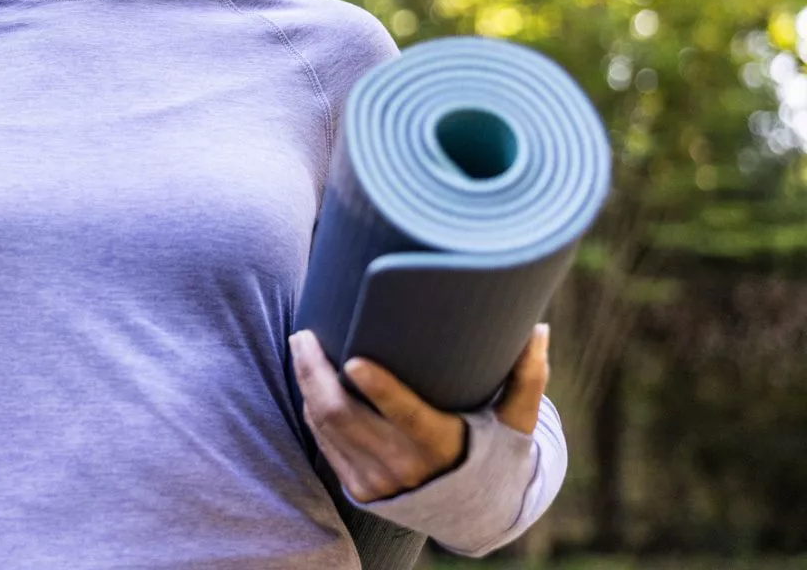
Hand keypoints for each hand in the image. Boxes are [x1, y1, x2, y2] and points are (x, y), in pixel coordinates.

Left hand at [288, 323, 550, 501]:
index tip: (354, 359)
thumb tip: (540, 328)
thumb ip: (528, 378)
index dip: (378, 388)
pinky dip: (311, 410)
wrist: (472, 513)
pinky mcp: (359, 487)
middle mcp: (406, 466)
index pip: (406, 415)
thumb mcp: (516, 423)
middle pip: (344, 415)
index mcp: (443, 445)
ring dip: (306, 385)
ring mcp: (377, 479)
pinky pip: (323, 443)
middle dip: (315, 373)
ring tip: (302, 346)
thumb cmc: (494, 453)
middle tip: (304, 334)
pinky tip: (308, 382)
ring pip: (325, 426)